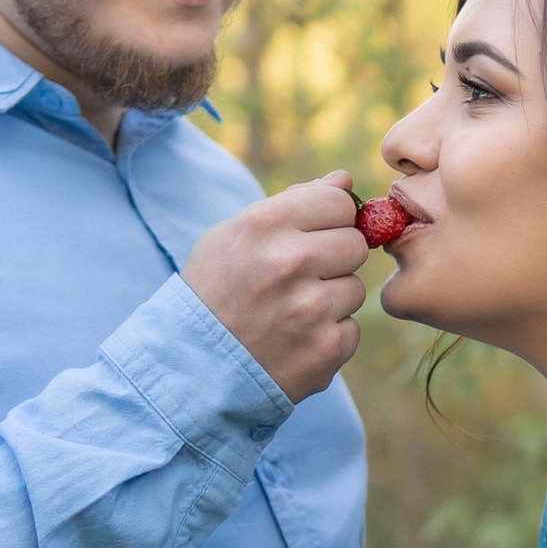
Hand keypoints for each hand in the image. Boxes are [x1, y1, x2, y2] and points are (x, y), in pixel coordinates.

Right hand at [182, 172, 368, 401]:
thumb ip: (293, 203)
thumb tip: (344, 179)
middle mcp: (290, 262)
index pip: (338, 201)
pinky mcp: (326, 348)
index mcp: (264, 224)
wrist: (191, 368)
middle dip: (334, 259)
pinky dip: (328, 336)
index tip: (311, 236)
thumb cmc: (215, 292)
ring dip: (331, 300)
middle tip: (298, 279)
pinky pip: (350, 329)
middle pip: (355, 244)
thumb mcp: (234, 236)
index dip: (329, 219)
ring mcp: (310, 308)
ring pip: (355, 288)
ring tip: (290, 312)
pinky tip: (294, 340)